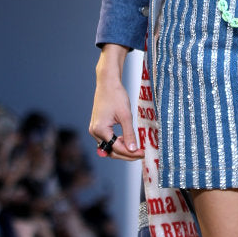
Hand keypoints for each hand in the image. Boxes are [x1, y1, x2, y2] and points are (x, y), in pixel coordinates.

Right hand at [89, 44, 143, 160]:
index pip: (117, 148)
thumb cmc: (116, 95)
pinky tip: (127, 139)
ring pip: (109, 147)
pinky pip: (107, 139)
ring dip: (122, 149)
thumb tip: (132, 150)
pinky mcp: (97, 126)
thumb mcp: (125, 115)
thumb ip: (129, 134)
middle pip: (111, 151)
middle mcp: (94, 132)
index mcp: (100, 130)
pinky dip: (117, 142)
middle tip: (141, 153)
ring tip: (136, 148)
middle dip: (126, 154)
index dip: (131, 153)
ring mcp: (94, 129)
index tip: (143, 153)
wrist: (107, 83)